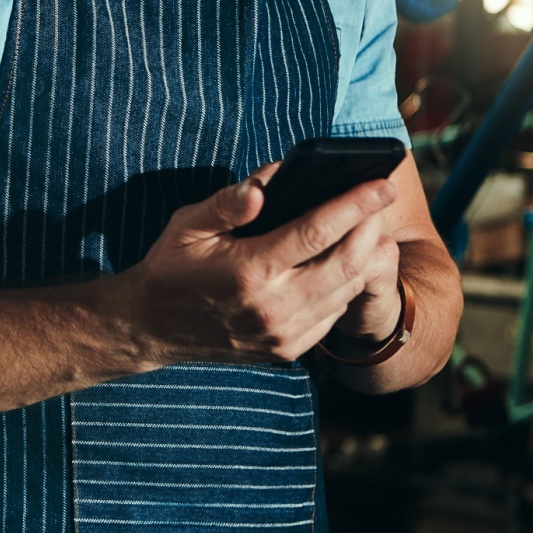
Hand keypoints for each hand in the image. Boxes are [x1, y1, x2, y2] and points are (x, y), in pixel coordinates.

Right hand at [115, 168, 401, 363]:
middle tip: (380, 200)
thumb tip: (267, 183)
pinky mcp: (286, 350)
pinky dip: (346, 286)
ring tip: (369, 227)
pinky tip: (344, 263)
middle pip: (346, 264)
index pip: (317, 231)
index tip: (381, 184)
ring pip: (346, 291)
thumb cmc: (171, 267)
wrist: (151, 328)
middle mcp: (272, 307)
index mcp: (249, 270)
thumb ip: (228, 202)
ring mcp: (282, 334)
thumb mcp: (188, 225)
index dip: (355, 205)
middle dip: (371, 228)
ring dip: (365, 257)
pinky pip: (333, 316)